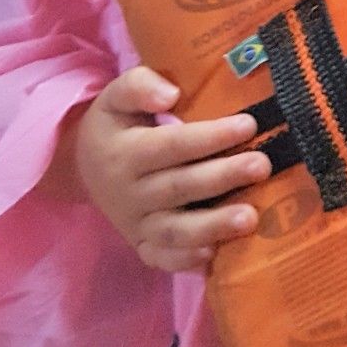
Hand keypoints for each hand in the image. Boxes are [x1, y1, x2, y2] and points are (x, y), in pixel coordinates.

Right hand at [73, 66, 270, 272]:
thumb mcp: (115, 96)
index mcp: (125, 153)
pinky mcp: (142, 246)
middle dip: (223, 177)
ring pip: (175, 230)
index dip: (210, 137)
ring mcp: (135, 224)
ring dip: (214, 226)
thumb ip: (139, 85)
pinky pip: (163, 259)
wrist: (83, 167)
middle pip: (180, 187)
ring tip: (251, 218)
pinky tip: (215, 254)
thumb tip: (170, 95)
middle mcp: (129, 193)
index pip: (172, 145)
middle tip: (262, 165)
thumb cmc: (115, 124)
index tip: (249, 124)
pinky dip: (187, 260)